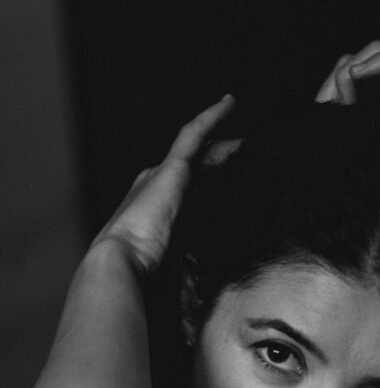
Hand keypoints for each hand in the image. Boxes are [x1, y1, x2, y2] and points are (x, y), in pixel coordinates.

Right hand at [90, 95, 239, 277]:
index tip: (234, 180)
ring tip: (248, 130)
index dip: (213, 183)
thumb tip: (210, 283)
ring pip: (200, 148)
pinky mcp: (172, 168)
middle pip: (198, 167)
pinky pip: (196, 134)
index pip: (191, 191)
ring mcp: (163, 175)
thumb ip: (190, 267)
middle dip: (223, 159)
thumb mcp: (174, 270)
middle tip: (250, 151)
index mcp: (156, 211)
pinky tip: (230, 104)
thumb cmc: (142, 277)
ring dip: (224, 139)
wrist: (121, 265)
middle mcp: (157, 187)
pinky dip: (213, 117)